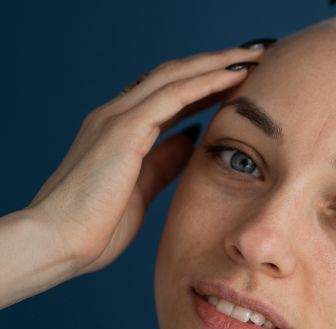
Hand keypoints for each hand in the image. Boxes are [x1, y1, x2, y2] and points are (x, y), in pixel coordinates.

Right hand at [24, 45, 264, 277]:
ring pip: (175, 75)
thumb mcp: (142, 189)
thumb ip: (164, 162)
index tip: (239, 80)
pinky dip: (207, 82)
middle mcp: (115, 115)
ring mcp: (117, 118)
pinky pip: (174, 95)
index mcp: (118, 130)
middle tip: (254, 57)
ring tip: (253, 57)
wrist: (58, 242)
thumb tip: (191, 139)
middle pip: (173, 75)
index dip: (203, 83)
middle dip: (214, 63)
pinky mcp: (124, 130)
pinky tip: (235, 76)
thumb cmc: (95, 227)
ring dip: (217, 63)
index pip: (168, 93)